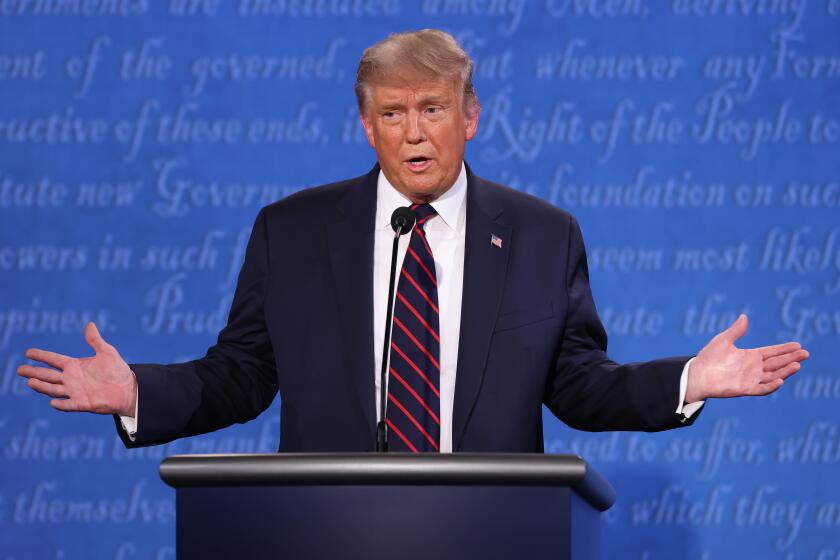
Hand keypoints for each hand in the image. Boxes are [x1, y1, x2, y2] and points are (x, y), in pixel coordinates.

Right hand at [18, 322, 137, 416]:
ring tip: (30, 381)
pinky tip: (53, 402)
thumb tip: (90, 324)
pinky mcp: (83, 403)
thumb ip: (95, 340)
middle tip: (19, 369)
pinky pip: (69, 404)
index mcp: (75, 366)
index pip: (54, 360)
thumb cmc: (117, 370)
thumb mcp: (107, 352)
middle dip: (34, 372)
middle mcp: (71, 379)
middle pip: (48, 375)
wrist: (128, 388)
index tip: (28, 352)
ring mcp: (75, 391)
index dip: (42, 356)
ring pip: (54, 389)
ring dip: (42, 386)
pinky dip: (61, 404)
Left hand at [685, 314, 808, 402]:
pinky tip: (780, 380)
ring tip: (797, 365)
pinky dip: (771, 386)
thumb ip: (736, 330)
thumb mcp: (723, 340)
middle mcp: (753, 368)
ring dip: (785, 371)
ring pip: (773, 375)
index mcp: (750, 356)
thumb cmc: (709, 357)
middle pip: (776, 363)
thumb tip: (745, 316)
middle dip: (791, 358)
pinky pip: (761, 389)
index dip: (784, 349)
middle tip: (805, 353)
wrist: (697, 373)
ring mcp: (750, 379)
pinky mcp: (744, 389)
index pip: (772, 352)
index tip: (798, 345)